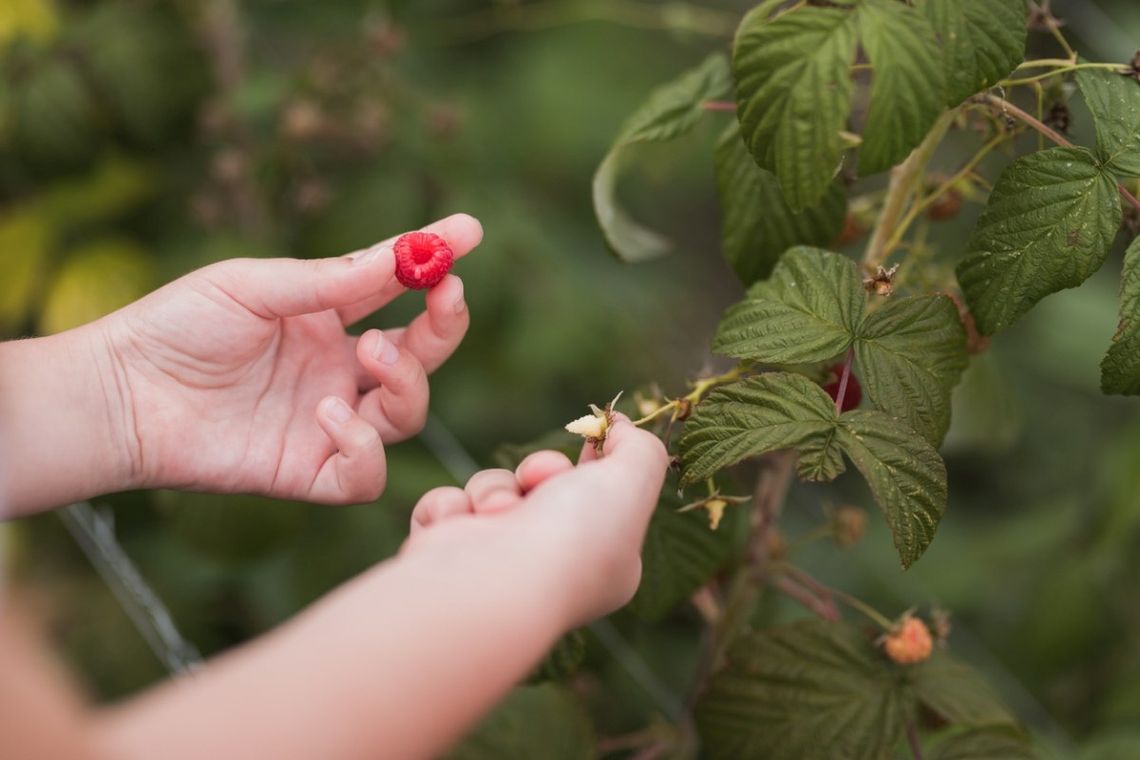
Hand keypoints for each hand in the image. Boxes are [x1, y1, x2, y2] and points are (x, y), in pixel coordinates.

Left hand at [98, 213, 482, 503]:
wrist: (118, 393)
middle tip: (444, 296)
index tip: (469, 233)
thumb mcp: (258, 285)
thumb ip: (335, 280)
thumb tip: (411, 252)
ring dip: (406, 382)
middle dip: (444, 327)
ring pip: (406, 416)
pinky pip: (365, 474)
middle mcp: (336, 372)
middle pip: (421, 358)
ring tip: (368, 354)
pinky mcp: (306, 472)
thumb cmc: (176, 327)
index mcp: (326, 321)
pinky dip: (362, 446)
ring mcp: (325, 423)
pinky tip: (327, 412)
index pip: (398, 293)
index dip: (436, 265)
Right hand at [404, 415, 668, 625]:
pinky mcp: (449, 555)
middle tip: (540, 477)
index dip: (595, 463)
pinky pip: (448, 505)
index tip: (592, 438)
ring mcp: (496, 562)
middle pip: (545, 484)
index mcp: (603, 560)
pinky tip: (458, 526)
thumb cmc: (571, 537)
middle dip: (541, 468)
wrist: (490, 583)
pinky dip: (449, 508)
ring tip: (496, 515)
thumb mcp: (633, 481)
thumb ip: (640, 448)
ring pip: (494, 488)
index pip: (601, 499)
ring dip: (494, 489)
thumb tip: (620, 427)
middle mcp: (551, 566)